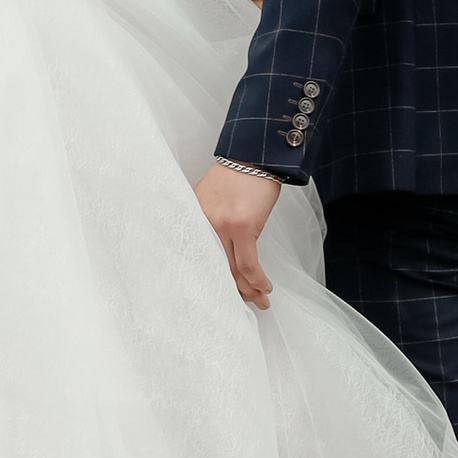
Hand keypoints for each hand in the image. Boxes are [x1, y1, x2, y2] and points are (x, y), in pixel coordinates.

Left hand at [194, 162, 280, 310]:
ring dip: (248, 289)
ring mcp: (222, 226)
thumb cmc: (236, 174)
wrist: (254, 155)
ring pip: (233, 269)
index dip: (209, 279)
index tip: (218, 294)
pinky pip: (249, 263)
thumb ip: (209, 222)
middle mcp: (203, 224)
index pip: (198, 257)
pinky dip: (257, 279)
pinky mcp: (243, 226)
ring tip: (259, 301)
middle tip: (243, 303)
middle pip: (215, 267)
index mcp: (193, 217)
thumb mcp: (210, 197)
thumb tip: (217, 251)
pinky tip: (264, 288)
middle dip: (231, 290)